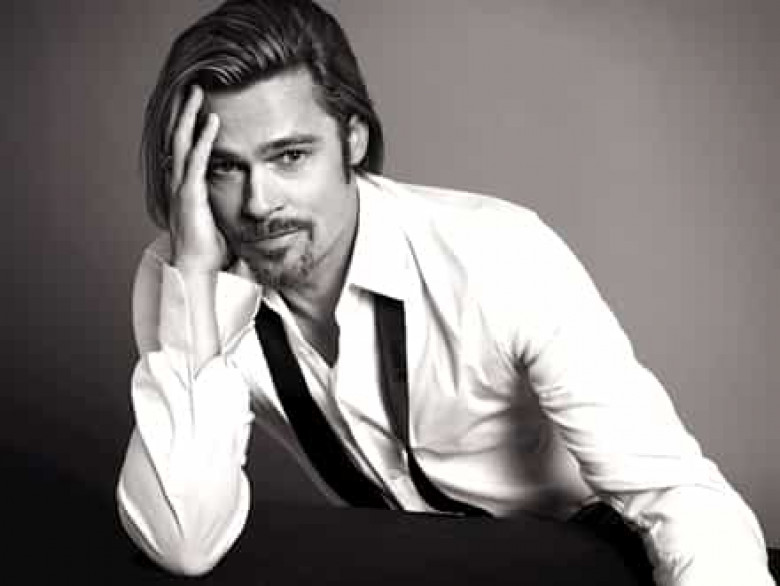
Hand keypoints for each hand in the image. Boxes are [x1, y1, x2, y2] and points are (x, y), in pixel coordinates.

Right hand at [168, 85, 228, 272]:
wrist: (198, 271)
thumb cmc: (210, 251)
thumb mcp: (221, 220)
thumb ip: (227, 204)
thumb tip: (250, 202)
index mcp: (183, 188)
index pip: (182, 149)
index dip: (185, 125)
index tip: (193, 105)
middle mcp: (177, 184)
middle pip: (177, 138)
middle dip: (183, 111)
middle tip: (191, 87)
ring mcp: (181, 188)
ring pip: (182, 142)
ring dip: (189, 115)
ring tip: (197, 92)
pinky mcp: (190, 196)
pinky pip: (197, 161)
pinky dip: (204, 139)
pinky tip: (212, 121)